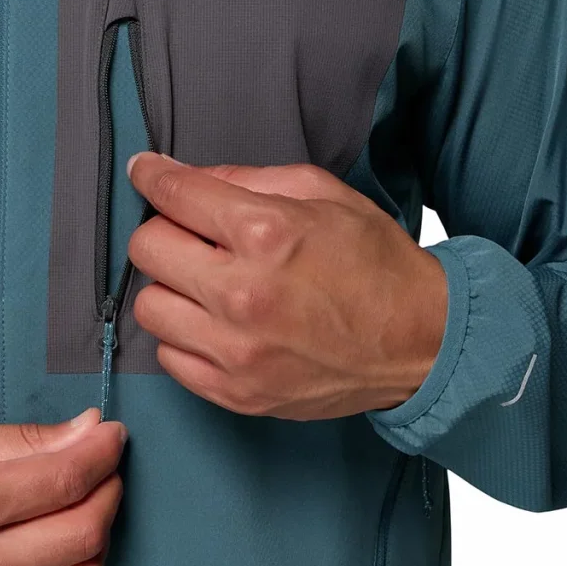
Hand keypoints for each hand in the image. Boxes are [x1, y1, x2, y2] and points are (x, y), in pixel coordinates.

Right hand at [0, 409, 125, 565]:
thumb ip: (23, 439)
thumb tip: (87, 430)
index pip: (63, 480)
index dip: (102, 452)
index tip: (113, 433)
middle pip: (84, 532)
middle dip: (110, 489)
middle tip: (104, 463)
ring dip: (101, 532)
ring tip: (87, 498)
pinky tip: (67, 539)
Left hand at [126, 154, 446, 419]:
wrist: (422, 343)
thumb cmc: (375, 263)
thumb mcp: (322, 193)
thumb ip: (247, 179)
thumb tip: (188, 178)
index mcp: (267, 233)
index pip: (174, 195)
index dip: (151, 175)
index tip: (145, 171)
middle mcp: (243, 294)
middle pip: (147, 249)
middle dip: (164, 230)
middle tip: (191, 233)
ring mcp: (237, 352)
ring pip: (149, 306)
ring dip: (171, 286)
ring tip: (207, 283)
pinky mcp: (237, 394)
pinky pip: (169, 356)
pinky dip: (184, 334)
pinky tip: (216, 322)